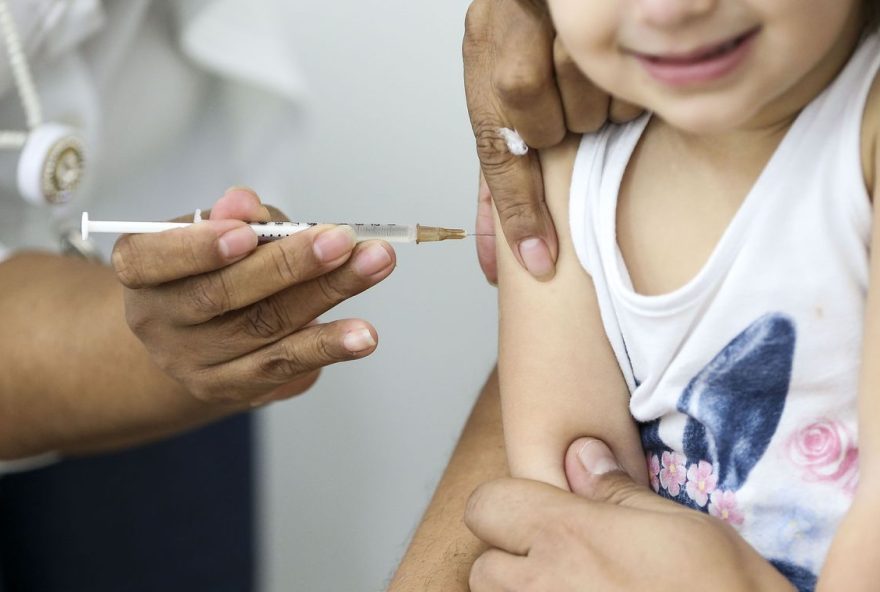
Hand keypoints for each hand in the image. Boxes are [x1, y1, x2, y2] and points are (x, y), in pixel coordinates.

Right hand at [111, 187, 395, 405]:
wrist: (188, 336)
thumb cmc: (203, 266)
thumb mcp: (205, 232)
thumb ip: (231, 216)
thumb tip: (245, 204)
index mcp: (141, 271)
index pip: (155, 260)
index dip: (199, 248)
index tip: (247, 233)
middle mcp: (159, 321)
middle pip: (225, 294)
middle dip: (290, 264)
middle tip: (343, 240)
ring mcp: (194, 362)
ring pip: (265, 327)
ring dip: (326, 295)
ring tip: (373, 268)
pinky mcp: (233, 388)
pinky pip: (285, 365)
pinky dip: (328, 346)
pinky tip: (363, 334)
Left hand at [464, 0, 640, 282]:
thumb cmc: (532, 24)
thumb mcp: (503, 84)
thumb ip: (505, 158)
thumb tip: (503, 243)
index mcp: (483, 58)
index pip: (496, 150)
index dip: (519, 212)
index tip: (539, 260)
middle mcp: (508, 33)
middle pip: (545, 130)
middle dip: (566, 129)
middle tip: (572, 105)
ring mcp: (550, 17)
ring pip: (589, 105)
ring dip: (601, 104)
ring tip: (597, 76)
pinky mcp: (589, 13)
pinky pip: (625, 76)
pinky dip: (630, 82)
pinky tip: (620, 57)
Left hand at [465, 438, 793, 591]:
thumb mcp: (687, 529)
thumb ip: (618, 494)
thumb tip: (580, 455)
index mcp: (569, 537)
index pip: (486, 504)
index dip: (509, 505)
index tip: (543, 515)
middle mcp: (543, 587)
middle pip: (484, 567)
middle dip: (514, 562)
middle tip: (567, 565)